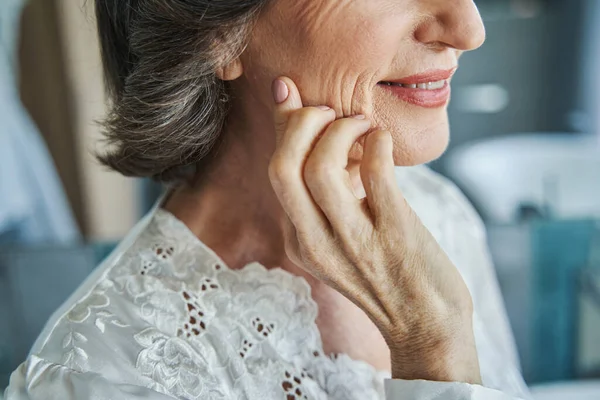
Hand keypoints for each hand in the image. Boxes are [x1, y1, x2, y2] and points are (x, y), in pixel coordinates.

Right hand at [268, 77, 480, 383]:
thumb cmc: (387, 276)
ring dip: (342, 130)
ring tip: (362, 126)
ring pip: (319, 169)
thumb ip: (323, 196)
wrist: (427, 328)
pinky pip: (376, 172)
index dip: (284, 122)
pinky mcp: (395, 234)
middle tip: (331, 113)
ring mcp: (355, 241)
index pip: (275, 170)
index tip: (294, 92)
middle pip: (282, 168)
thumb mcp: (340, 241)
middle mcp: (317, 244)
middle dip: (301, 122)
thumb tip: (309, 134)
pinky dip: (379, 143)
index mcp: (301, 242)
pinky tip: (385, 142)